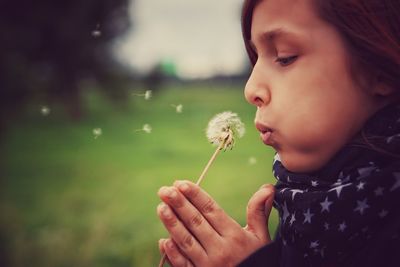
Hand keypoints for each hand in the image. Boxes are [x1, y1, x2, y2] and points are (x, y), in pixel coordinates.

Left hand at [156, 181, 274, 266]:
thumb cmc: (257, 260)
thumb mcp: (261, 237)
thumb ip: (258, 211)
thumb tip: (267, 187)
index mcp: (235, 236)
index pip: (211, 210)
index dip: (195, 195)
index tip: (181, 183)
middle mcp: (221, 249)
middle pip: (196, 222)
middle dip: (179, 204)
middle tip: (164, 190)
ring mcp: (209, 265)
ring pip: (186, 241)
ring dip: (172, 224)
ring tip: (161, 207)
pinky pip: (184, 265)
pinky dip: (173, 253)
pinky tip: (163, 241)